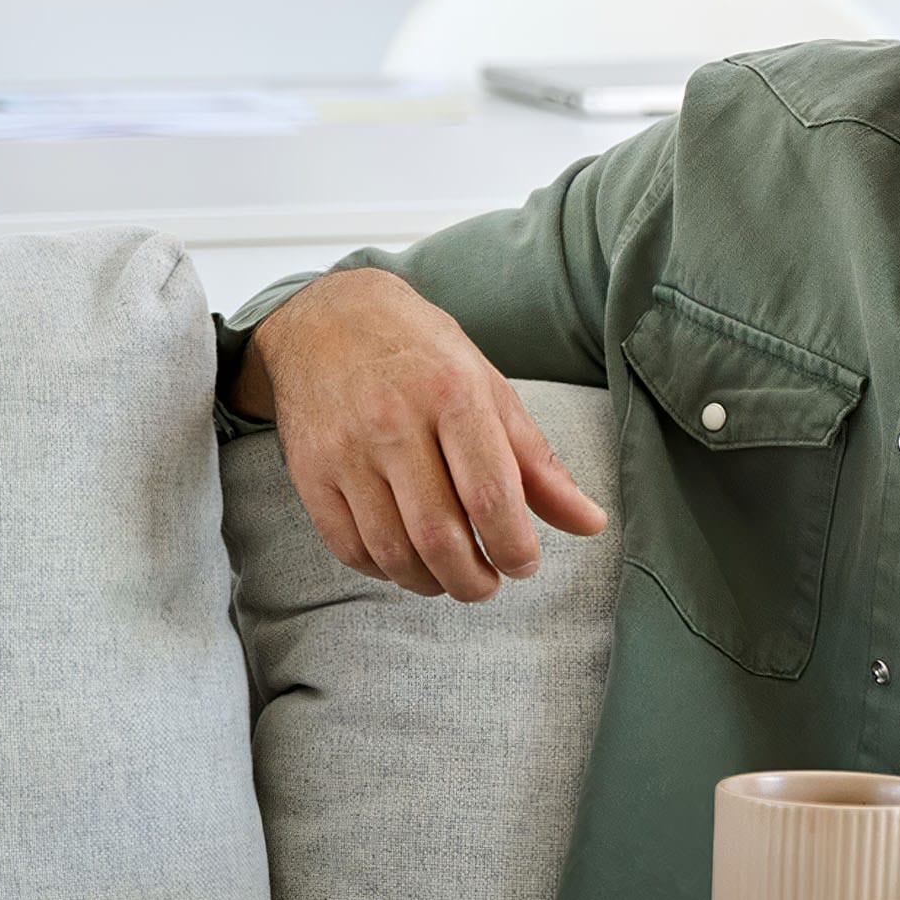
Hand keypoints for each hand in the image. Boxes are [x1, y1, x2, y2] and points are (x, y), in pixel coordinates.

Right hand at [232, 268, 608, 601]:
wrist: (328, 315)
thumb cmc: (421, 352)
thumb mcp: (488, 388)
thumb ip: (537, 462)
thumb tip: (591, 523)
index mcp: (451, 393)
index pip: (490, 494)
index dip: (514, 546)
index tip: (524, 564)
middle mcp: (393, 421)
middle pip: (439, 535)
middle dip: (473, 580)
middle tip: (489, 583)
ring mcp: (344, 449)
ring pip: (392, 550)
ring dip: (430, 583)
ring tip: (452, 576)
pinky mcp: (308, 471)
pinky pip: (349, 547)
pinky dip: (383, 570)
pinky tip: (406, 560)